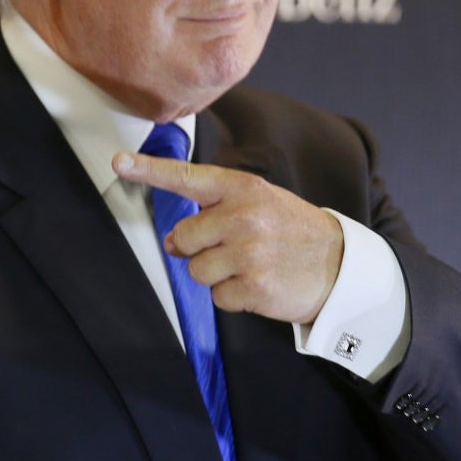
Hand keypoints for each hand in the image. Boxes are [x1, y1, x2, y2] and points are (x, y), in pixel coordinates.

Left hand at [113, 152, 343, 324]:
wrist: (342, 266)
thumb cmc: (290, 231)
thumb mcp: (259, 203)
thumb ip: (213, 213)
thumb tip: (173, 241)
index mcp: (242, 189)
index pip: (187, 178)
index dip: (149, 170)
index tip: (119, 163)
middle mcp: (244, 216)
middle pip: (184, 237)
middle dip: (199, 249)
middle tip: (233, 248)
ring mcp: (249, 252)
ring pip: (197, 270)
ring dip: (217, 275)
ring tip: (250, 266)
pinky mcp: (255, 286)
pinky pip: (217, 297)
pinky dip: (233, 296)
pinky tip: (258, 284)